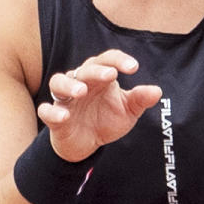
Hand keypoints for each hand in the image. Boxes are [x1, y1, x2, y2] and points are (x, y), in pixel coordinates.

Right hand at [37, 49, 161, 161]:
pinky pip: (46, 110)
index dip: (119, 60)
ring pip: (58, 82)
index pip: (107, 60)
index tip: (134, 67)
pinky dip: (52, 111)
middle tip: (111, 75)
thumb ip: (140, 100)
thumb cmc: (106, 120)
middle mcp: (81, 83)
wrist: (87, 144)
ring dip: (69, 85)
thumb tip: (157, 91)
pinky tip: (63, 116)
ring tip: (82, 91)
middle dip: (97, 71)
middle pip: (84, 69)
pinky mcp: (54, 117)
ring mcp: (65, 99)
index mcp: (100, 77)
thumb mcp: (127, 111)